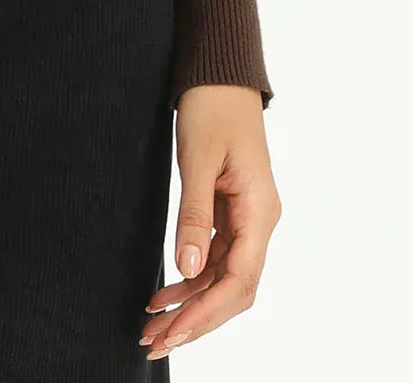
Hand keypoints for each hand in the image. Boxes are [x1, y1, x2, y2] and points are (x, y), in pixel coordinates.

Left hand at [139, 84, 279, 358]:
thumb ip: (194, 215)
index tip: (174, 333)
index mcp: (260, 211)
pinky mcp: (231, 211)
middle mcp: (260, 221)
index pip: (239, 281)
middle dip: (197, 320)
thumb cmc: (212, 107)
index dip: (206, 313)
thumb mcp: (197, 159)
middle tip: (155, 341)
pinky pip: (215, 257)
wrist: (220, 72)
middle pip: (234, 289)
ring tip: (152, 325)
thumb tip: (189, 271)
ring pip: (223, 278)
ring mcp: (247, 218)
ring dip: (191, 304)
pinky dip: (190, 278)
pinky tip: (163, 293)